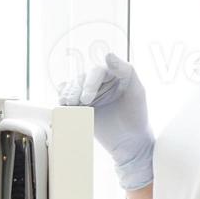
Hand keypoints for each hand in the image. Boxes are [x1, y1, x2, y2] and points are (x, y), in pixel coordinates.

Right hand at [57, 52, 155, 189]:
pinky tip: (64, 110)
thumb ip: (126, 70)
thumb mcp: (137, 92)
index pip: (96, 72)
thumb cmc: (137, 116)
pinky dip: (62, 104)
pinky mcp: (80, 107)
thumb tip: (108, 55)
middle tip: (79, 104)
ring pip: (70, 88)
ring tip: (69, 107)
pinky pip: (65, 101)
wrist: (129, 143)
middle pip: (80, 79)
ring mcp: (87, 94)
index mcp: (112, 74)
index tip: (87, 98)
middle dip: (75, 91)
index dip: (89, 84)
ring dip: (66, 96)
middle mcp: (98, 82)